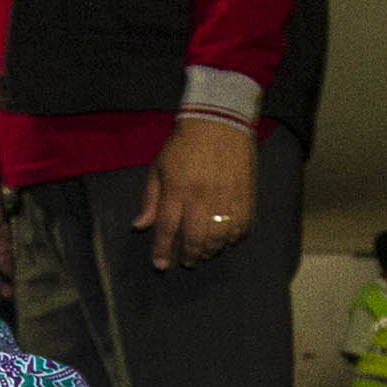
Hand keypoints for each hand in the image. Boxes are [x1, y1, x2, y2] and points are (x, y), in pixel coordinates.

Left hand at [135, 113, 257, 271]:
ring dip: (212, 250)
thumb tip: (140, 226)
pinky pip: (242, 226)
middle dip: (191, 256)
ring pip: (220, 237)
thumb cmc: (184, 144)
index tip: (160, 266)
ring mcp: (226, 196)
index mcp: (177, 189)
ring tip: (207, 253)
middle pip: (196, 238)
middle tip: (189, 261)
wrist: (219, 120)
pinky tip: (228, 239)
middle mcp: (201, 196)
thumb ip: (151, 198)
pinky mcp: (246, 194)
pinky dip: (234, 238)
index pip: (167, 228)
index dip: (163, 250)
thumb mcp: (159, 167)